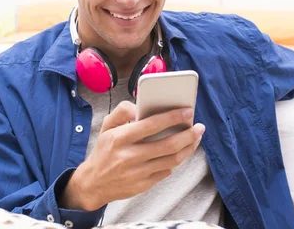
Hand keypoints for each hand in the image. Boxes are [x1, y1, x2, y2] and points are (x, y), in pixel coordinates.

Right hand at [60, 101, 204, 210]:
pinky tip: (182, 152)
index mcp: (120, 138)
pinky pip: (166, 172)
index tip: (188, 111)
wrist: (93, 184)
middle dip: (188, 135)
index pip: (151, 125)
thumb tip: (140, 107)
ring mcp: (137, 173)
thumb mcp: (106, 127)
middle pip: (168, 145)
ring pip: (171, 160)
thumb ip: (122, 111)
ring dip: (188, 148)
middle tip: (199, 127)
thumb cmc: (104, 151)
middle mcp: (129, 156)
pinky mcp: (143, 185)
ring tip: (196, 138)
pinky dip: (176, 161)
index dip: (173, 117)